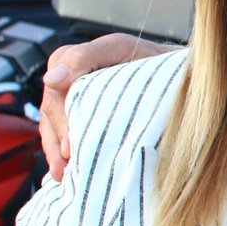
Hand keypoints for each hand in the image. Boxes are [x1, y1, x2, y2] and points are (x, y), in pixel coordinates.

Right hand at [39, 34, 170, 180]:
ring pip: (55, 130)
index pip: (55, 94)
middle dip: (58, 143)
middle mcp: (67, 82)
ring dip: (57, 154)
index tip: (69, 147)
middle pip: (52, 116)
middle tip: (67, 167)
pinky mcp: (85, 118)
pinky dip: (65, 156)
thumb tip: (51, 79)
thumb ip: (84, 58)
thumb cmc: (148, 58)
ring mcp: (74, 102)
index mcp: (70, 61)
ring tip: (62, 175)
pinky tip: (67, 174)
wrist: (175, 72)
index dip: (61, 122)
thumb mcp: (119, 49)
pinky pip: (66, 138)